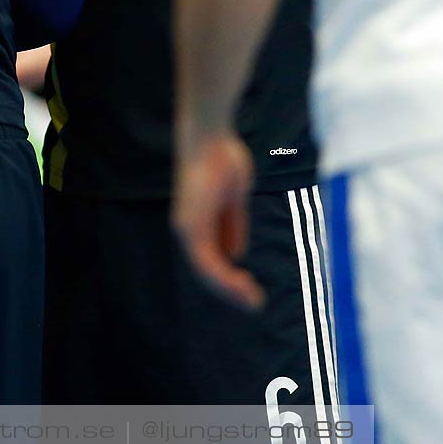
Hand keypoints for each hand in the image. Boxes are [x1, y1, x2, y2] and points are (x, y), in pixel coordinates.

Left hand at [171, 132, 263, 309]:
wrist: (211, 140)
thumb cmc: (222, 160)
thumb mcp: (233, 200)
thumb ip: (232, 225)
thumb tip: (235, 254)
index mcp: (199, 222)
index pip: (212, 259)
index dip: (231, 277)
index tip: (251, 288)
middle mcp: (188, 229)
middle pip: (208, 270)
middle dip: (232, 289)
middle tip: (255, 303)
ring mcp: (187, 229)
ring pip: (207, 271)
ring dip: (230, 289)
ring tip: (253, 300)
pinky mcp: (190, 227)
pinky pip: (206, 261)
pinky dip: (224, 278)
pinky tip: (241, 286)